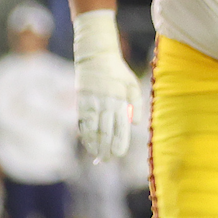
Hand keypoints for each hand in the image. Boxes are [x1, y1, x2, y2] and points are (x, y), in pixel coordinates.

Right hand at [73, 10, 135, 159]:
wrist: (96, 57)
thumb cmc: (118, 72)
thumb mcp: (132, 84)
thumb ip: (136, 104)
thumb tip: (135, 124)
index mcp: (120, 101)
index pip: (120, 128)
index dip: (118, 143)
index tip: (118, 155)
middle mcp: (106, 104)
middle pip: (105, 132)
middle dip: (106, 149)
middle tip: (106, 161)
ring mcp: (91, 104)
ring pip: (92, 130)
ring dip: (94, 145)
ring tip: (97, 157)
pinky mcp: (81, 102)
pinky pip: (82, 122)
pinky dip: (84, 135)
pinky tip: (87, 144)